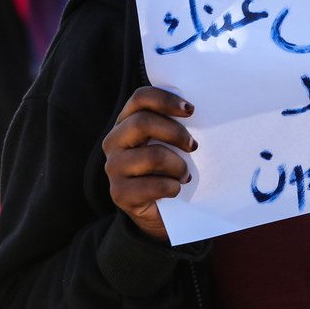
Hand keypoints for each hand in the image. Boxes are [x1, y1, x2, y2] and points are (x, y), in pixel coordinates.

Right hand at [102, 86, 197, 243]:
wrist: (160, 211)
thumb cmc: (169, 168)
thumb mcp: (170, 142)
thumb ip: (174, 125)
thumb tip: (196, 111)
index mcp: (126, 121)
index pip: (141, 98)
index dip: (166, 99)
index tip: (190, 110)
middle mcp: (114, 141)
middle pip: (142, 122)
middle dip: (175, 133)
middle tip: (193, 146)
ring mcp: (113, 167)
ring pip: (151, 156)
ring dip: (178, 165)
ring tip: (185, 174)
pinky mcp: (119, 193)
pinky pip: (152, 185)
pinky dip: (172, 187)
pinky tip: (176, 189)